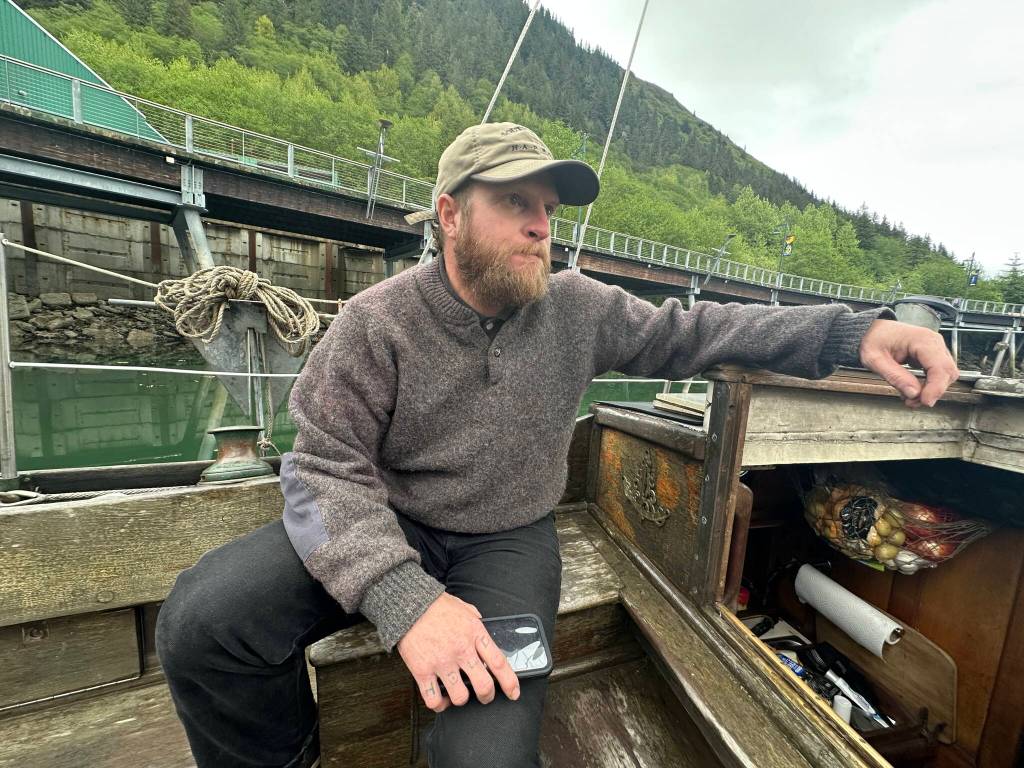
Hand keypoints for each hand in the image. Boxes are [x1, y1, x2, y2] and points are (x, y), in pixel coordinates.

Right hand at [397, 593, 519, 712]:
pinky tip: (441, 698)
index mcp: (474, 634)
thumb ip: (475, 620)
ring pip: (460, 696)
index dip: (509, 682)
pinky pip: (433, 699)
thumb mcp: (464, 608)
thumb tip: (482, 627)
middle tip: (485, 696)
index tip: (513, 693)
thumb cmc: (436, 605)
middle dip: (487, 696)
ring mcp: (441, 662)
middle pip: (484, 685)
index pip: (499, 663)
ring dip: (462, 699)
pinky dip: (439, 704)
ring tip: (459, 694)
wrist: (408, 604)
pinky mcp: (422, 670)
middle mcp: (461, 650)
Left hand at [858, 319, 959, 407]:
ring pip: (946, 375)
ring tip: (909, 397)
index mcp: (922, 340)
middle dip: (933, 392)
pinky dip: (929, 386)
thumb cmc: (874, 339)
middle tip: (911, 402)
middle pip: (947, 372)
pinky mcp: (933, 355)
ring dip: (931, 390)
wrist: (874, 330)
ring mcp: (936, 348)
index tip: (925, 402)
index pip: (939, 367)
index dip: (936, 388)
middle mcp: (934, 342)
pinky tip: (913, 390)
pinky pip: (939, 374)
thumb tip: (914, 394)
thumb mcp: (875, 359)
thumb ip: (894, 376)